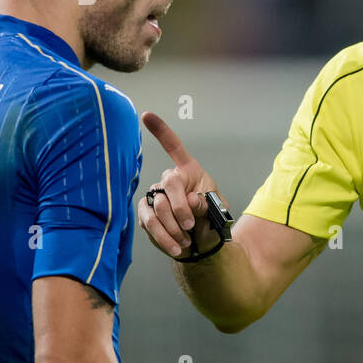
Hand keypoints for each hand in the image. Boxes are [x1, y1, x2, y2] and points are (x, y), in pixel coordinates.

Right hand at [137, 111, 221, 257]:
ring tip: (186, 240)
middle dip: (180, 208)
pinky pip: (150, 223)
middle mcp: (169, 180)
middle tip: (191, 226)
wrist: (202, 242)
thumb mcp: (216, 209)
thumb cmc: (210, 219)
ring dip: (174, 227)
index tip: (146, 115)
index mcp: (188, 171)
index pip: (173, 147)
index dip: (160, 131)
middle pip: (169, 184)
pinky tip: (176, 247)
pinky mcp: (146, 213)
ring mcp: (155, 196)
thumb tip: (189, 201)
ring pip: (158, 207)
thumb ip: (206, 203)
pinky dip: (164, 237)